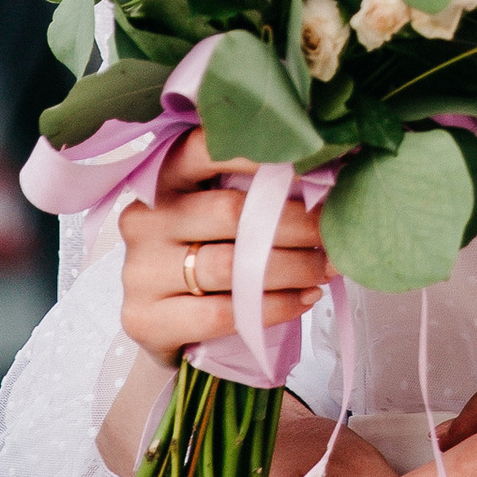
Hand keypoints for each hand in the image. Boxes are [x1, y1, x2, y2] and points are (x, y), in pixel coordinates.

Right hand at [119, 124, 329, 361]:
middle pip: (230, 213)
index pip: (204, 151)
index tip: (310, 163)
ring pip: (231, 266)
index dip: (257, 154)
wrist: (168, 326)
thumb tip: (323, 178)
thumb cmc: (204, 254)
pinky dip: (274, 307)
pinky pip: (224, 312)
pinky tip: (304, 299)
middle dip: (295, 223)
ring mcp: (141, 271)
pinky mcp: (146, 319)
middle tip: (334, 231)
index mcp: (162, 179)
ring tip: (327, 268)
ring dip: (293, 267)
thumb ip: (252, 191)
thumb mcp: (216, 213)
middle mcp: (145, 219)